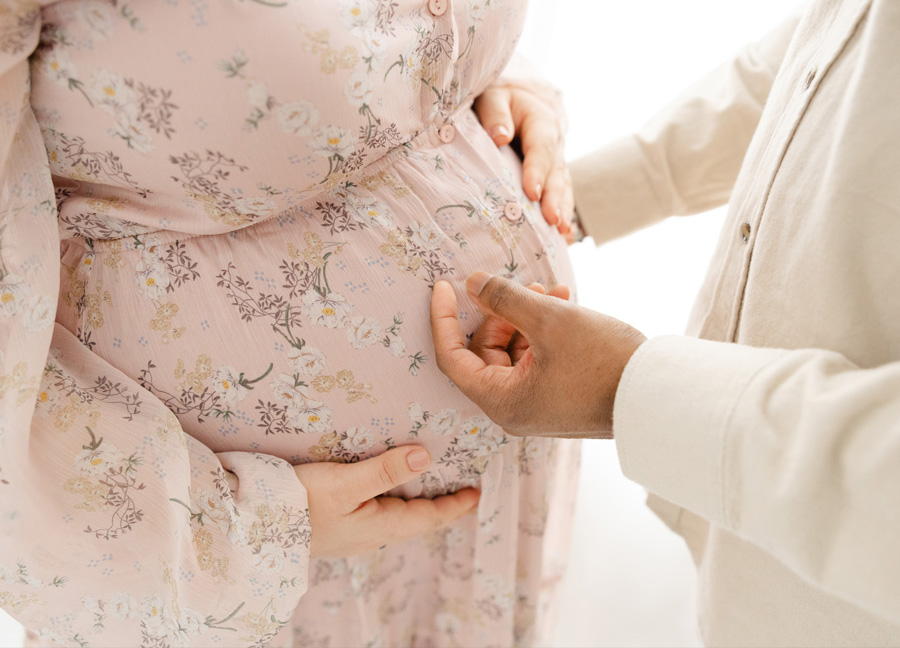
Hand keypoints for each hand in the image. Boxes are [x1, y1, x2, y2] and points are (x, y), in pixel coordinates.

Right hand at [295, 446, 478, 557]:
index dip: (455, 506)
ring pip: (396, 517)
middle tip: (460, 488)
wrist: (250, 526)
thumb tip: (426, 457)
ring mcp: (352, 532)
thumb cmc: (298, 503)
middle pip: (416, 519)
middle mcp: (370, 534)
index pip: (429, 517)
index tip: (477, 493)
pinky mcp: (335, 525)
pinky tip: (385, 488)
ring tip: (429, 485)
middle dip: (440, 505)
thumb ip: (385, 470)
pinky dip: (392, 499)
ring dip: (416, 502)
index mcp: (380, 526)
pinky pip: (376, 512)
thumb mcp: (344, 483)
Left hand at [430, 273, 646, 437]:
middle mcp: (514, 410)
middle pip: (485, 354)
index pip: (452, 358)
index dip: (443, 319)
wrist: (660, 395)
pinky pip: (537, 361)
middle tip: (528, 287)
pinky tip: (564, 305)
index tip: (445, 286)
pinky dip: (544, 334)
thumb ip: (504, 299)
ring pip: (514, 353)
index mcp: (501, 401)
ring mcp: (537, 406)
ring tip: (553, 292)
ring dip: (527, 318)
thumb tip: (471, 283)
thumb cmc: (603, 361)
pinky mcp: (558, 398)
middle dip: (502, 313)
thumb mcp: (548, 320)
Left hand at [475, 83, 575, 242]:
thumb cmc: (500, 98)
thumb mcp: (493, 96)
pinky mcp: (551, 175)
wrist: (515, 97)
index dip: (537, 171)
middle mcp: (554, 143)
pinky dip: (562, 214)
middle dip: (555, 198)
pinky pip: (560, 195)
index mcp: (541, 121)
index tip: (532, 193)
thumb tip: (500, 137)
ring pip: (563, 187)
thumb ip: (495, 113)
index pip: (541, 148)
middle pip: (557, 173)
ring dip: (563, 210)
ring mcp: (556, 161)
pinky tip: (563, 238)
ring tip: (562, 234)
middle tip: (553, 221)